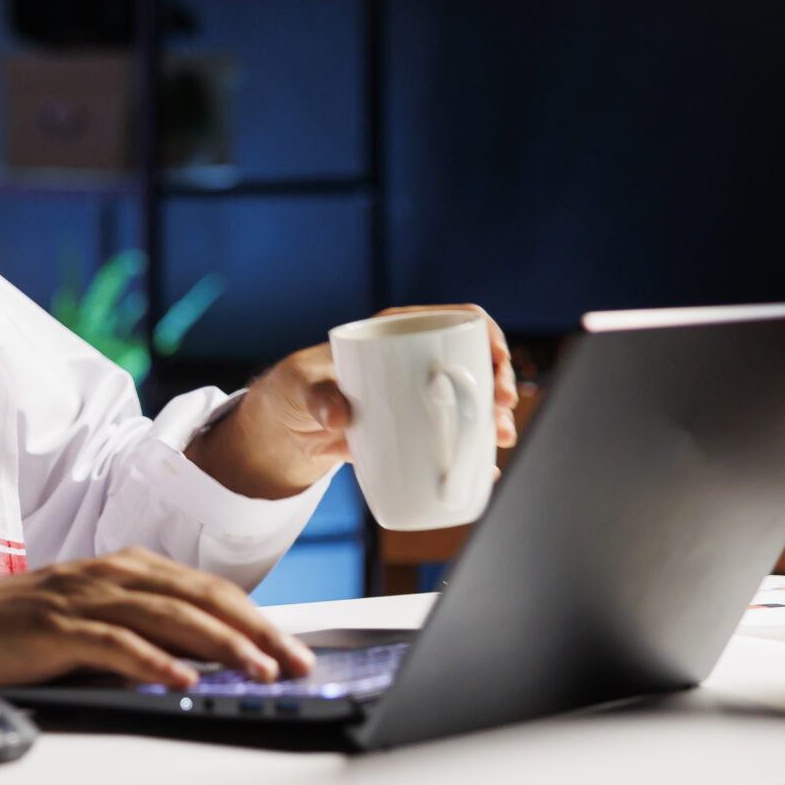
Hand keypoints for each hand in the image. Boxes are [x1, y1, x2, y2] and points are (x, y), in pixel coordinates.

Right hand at [0, 547, 316, 689]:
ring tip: (257, 671)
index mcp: (127, 568)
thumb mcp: (94, 619)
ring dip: (219, 644)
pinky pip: (114, 642)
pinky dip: (152, 660)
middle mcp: (112, 574)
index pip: (207, 589)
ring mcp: (83, 596)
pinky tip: (181, 680)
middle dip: (255, 630)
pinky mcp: (55, 625)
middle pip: (200, 596)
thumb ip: (144, 628)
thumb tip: (208, 662)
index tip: (296, 650)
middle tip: (296, 662)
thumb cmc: (23, 627)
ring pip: (168, 615)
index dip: (257, 617)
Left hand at [189, 305, 519, 500]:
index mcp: (392, 334)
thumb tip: (340, 414)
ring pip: (467, 398)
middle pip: (471, 360)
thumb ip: (319, 399)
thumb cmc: (290, 393)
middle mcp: (411, 360)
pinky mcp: (412, 428)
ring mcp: (415, 395)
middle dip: (497, 381)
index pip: (452, 320)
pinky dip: (472, 447)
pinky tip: (486, 464)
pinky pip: (451, 432)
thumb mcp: (300, 390)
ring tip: (500, 439)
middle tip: (501, 411)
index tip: (496, 363)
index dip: (485, 336)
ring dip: (492, 416)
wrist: (283, 434)